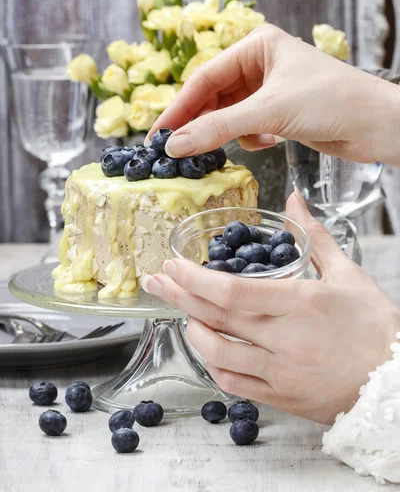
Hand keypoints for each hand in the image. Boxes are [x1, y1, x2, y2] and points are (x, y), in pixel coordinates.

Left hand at [142, 190, 399, 424]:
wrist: (397, 383)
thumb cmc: (376, 327)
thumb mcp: (349, 274)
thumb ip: (314, 236)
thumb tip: (294, 200)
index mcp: (299, 304)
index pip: (232, 292)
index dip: (195, 279)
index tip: (173, 266)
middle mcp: (284, 339)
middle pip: (216, 317)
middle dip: (179, 297)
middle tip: (155, 282)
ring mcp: (280, 372)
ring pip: (219, 354)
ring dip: (193, 332)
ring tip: (182, 314)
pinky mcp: (281, 396)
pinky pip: (235, 384)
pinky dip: (215, 365)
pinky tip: (209, 350)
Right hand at [149, 25, 399, 167]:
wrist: (378, 125)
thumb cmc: (331, 101)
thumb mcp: (269, 111)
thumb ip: (218, 128)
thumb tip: (174, 146)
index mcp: (257, 45)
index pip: (205, 77)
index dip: (180, 107)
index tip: (159, 134)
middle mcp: (261, 63)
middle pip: (214, 96)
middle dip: (200, 123)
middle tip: (175, 149)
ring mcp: (270, 89)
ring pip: (230, 114)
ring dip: (227, 132)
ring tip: (220, 149)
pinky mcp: (280, 112)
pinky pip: (248, 126)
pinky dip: (250, 138)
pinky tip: (266, 143)